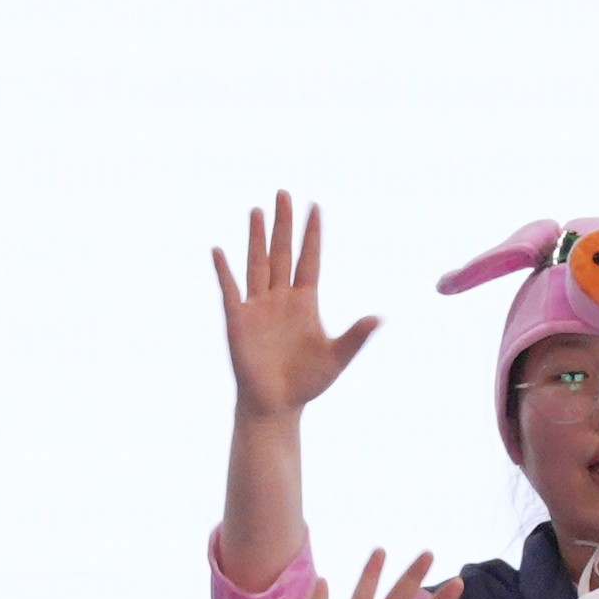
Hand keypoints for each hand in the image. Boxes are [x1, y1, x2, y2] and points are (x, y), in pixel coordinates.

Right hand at [215, 193, 379, 414]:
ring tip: (256, 210)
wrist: (276, 405)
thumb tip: (378, 317)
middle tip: (283, 193)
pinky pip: (230, 290)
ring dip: (256, 237)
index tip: (315, 206)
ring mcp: (258, 307)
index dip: (312, 234)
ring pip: (258, 263)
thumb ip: (356, 337)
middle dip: (283, 223)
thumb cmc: (307, 383)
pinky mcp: (238, 320)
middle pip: (283, 252)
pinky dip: (224, 271)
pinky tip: (219, 250)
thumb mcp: (337, 357)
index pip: (310, 259)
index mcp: (306, 302)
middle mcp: (281, 298)